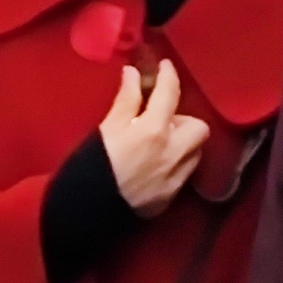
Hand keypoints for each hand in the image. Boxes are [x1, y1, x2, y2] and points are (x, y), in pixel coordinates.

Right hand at [97, 62, 209, 216]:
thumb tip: (134, 73)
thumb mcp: (106, 129)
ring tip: (159, 143)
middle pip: (198, 127)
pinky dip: (175, 165)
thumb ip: (126, 100)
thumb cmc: (90, 167)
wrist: (83, 215)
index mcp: (154, 131)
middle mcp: (172, 154)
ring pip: (194, 152)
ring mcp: (174, 180)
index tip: (165, 67)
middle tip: (160, 120)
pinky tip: (154, 166)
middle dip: (184, 120)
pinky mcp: (169, 199)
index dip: (168, 75)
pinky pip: (183, 175)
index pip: (170, 93)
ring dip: (183, 143)